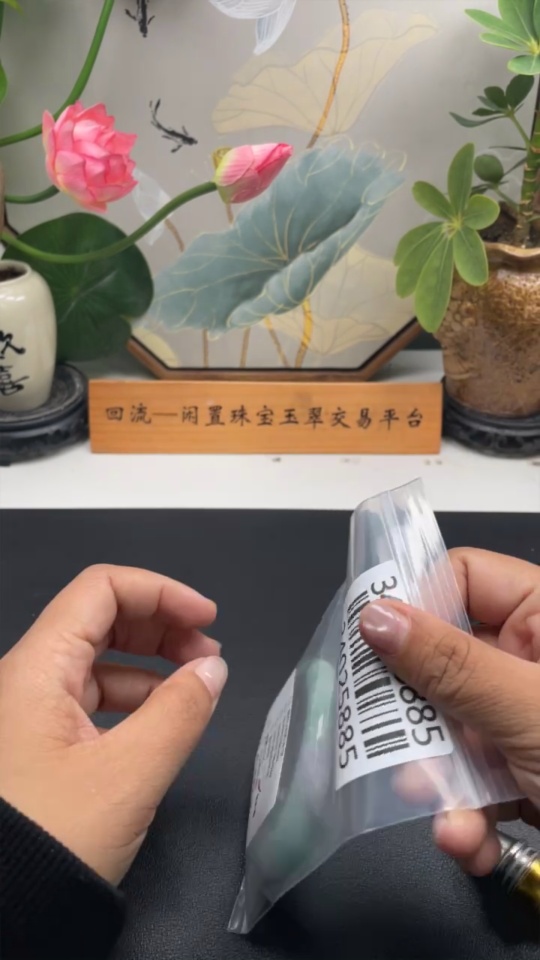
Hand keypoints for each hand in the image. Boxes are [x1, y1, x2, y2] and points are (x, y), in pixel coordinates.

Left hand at [0, 564, 226, 884]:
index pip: (101, 589)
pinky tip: (162, 717)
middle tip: (208, 652)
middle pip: (100, 618)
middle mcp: (26, 678)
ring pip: (96, 659)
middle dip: (160, 624)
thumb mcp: (129, 774)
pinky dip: (132, 696)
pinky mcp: (35, 743)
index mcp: (37, 668)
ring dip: (150, 661)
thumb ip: (180, 712)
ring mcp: (27, 711)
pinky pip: (88, 698)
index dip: (160, 591)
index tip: (207, 617)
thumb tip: (213, 668)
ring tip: (196, 684)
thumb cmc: (53, 837)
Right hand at [359, 548, 539, 875]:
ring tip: (441, 811)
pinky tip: (468, 840)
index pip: (461, 578)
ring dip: (439, 779)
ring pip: (452, 727)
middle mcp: (531, 658)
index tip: (372, 643)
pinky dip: (464, 814)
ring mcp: (526, 718)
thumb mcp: (530, 710)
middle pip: (443, 660)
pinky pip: (474, 778)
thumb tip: (376, 615)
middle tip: (388, 738)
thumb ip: (451, 664)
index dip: (415, 604)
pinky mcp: (525, 772)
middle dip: (419, 712)